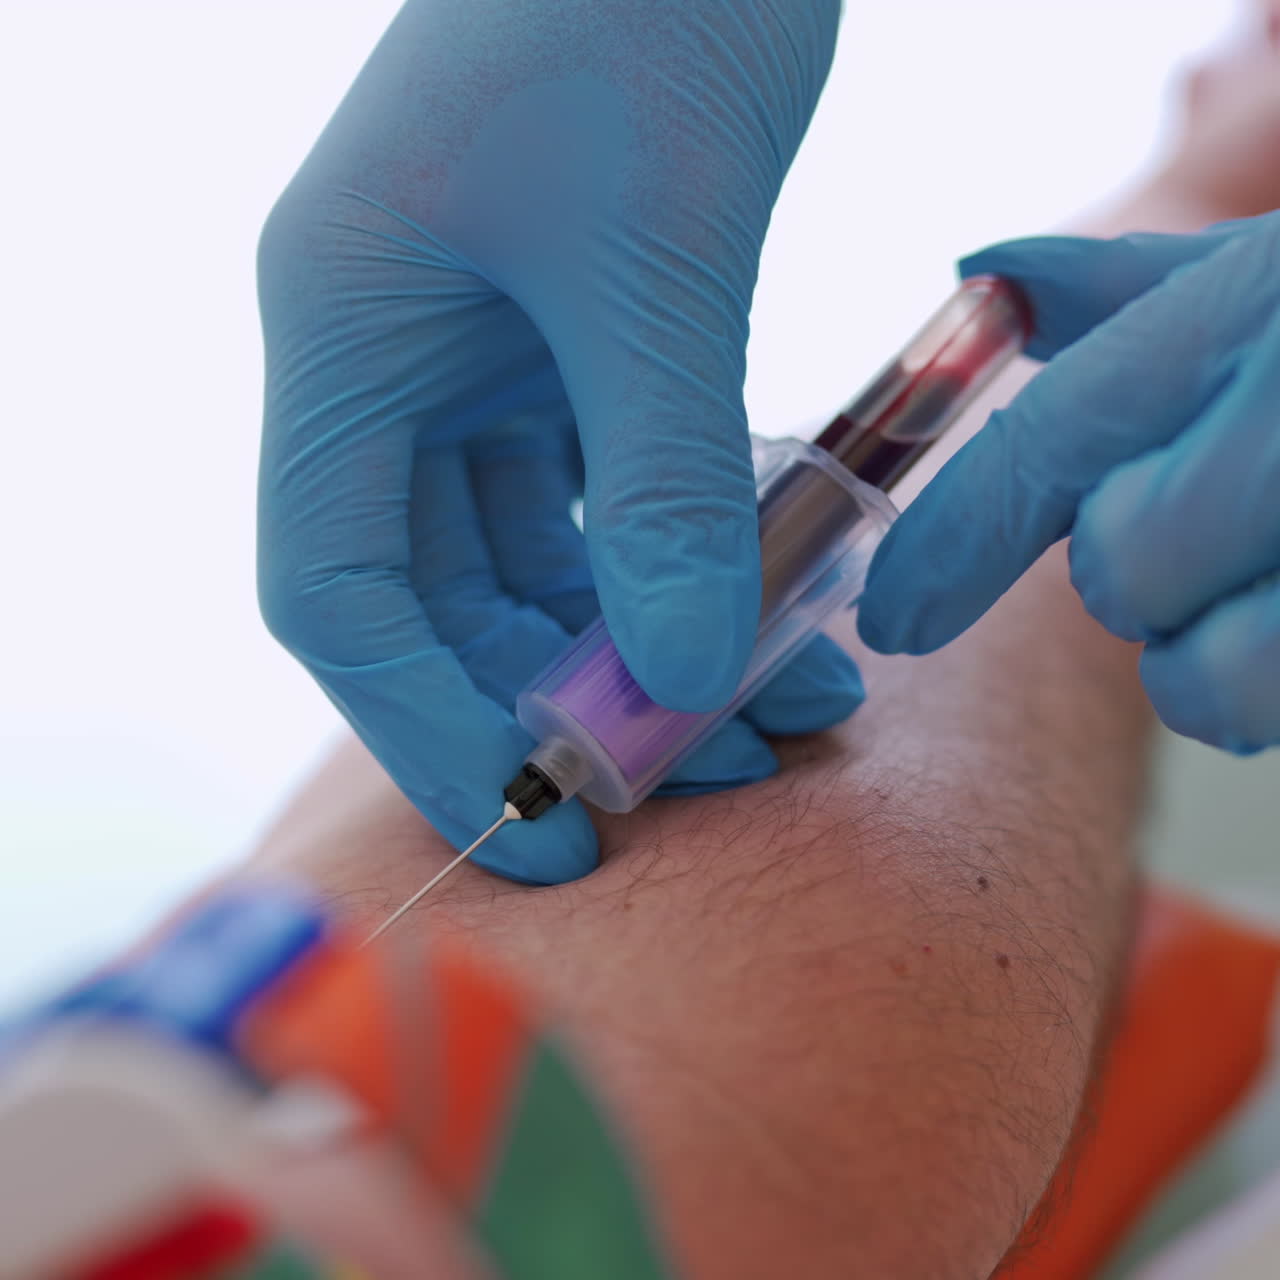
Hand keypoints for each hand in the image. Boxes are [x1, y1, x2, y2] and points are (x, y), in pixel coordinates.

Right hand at [256, 0, 857, 882]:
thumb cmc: (642, 1)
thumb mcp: (657, 253)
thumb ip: (666, 477)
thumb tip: (691, 677)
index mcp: (342, 335)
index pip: (340, 595)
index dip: (430, 731)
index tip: (547, 831)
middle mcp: (391, 364)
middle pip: (444, 598)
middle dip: (568, 702)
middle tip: (704, 778)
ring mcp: (480, 358)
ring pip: (539, 561)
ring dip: (650, 644)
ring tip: (787, 712)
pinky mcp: (572, 350)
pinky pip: (612, 500)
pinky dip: (688, 564)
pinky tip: (785, 609)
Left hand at [859, 213, 1279, 752]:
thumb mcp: (1265, 276)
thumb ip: (1124, 288)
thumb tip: (982, 270)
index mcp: (1249, 317)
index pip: (1050, 442)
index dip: (947, 546)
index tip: (888, 619)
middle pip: (1122, 573)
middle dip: (1132, 571)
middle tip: (1196, 524)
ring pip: (1203, 681)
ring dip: (1203, 658)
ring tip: (1255, 588)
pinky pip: (1273, 718)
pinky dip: (1268, 687)